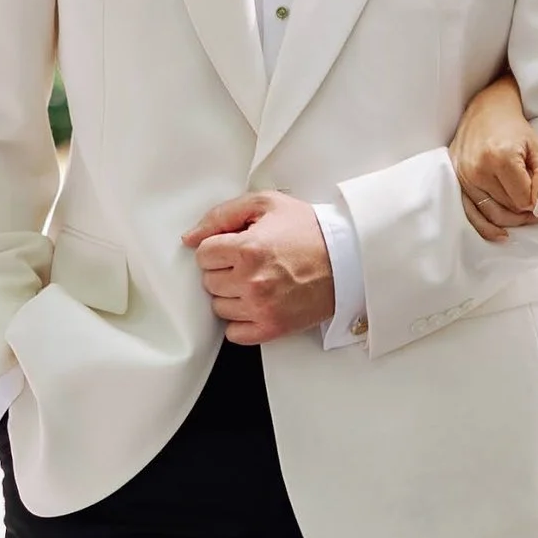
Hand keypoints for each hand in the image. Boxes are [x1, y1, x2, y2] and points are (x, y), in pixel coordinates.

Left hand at [183, 191, 336, 342]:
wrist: (347, 258)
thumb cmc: (310, 231)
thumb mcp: (267, 204)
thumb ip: (222, 215)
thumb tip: (190, 238)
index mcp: (248, 248)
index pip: (203, 254)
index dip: (218, 248)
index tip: (235, 247)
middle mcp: (251, 280)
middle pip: (209, 281)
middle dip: (224, 270)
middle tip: (249, 263)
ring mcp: (261, 307)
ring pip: (218, 307)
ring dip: (232, 295)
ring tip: (256, 281)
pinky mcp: (272, 327)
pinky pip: (234, 333)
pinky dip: (240, 321)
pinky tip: (256, 304)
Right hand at [451, 74, 537, 245]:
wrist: (485, 111)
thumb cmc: (514, 129)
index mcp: (500, 158)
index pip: (524, 198)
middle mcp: (477, 170)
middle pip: (509, 208)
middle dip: (531, 213)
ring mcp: (464, 177)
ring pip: (493, 214)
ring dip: (515, 221)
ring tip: (532, 216)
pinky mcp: (456, 182)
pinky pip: (471, 214)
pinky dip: (488, 228)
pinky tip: (503, 235)